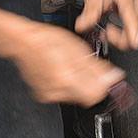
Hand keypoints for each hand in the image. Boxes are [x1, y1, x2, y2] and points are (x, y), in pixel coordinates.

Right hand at [7, 21, 126, 106]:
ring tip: (71, 67)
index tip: (105, 79)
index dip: (103, 87)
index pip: (95, 96)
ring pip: (74, 96)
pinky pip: (61, 94)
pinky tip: (61, 71)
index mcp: (67, 79)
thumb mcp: (79, 49)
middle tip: (86, 69)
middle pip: (85, 97)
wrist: (22, 43)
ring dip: (78, 84)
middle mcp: (57, 91)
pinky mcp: (43, 95)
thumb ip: (98, 68)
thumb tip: (115, 78)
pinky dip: (66, 85)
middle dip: (91, 84)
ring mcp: (49, 95)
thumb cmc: (47, 41)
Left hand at [74, 0, 137, 50]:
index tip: (116, 39)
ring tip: (108, 30)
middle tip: (107, 34)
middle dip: (124, 40)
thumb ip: (89, 13)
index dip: (127, 38)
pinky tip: (113, 27)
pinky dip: (125, 33)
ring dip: (124, 37)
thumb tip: (82, 27)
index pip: (134, 24)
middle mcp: (137, 3)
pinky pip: (136, 28)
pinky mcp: (137, 12)